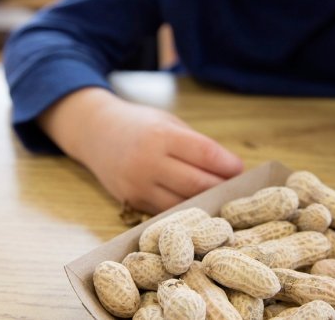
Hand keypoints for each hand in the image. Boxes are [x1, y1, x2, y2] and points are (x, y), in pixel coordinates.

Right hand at [40, 88, 242, 213]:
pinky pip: (165, 211)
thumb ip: (196, 144)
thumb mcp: (168, 122)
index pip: (204, 154)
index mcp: (161, 136)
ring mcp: (138, 185)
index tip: (240, 168)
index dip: (227, 164)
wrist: (94, 132)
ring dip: (204, 201)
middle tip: (234, 186)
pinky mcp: (131, 201)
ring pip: (183, 203)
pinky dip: (184, 208)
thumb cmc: (139, 124)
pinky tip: (195, 203)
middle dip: (221, 186)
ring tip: (218, 196)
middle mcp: (148, 162)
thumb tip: (230, 168)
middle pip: (197, 183)